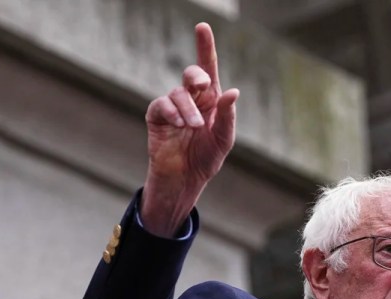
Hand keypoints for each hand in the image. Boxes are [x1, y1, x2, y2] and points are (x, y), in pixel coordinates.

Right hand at [141, 22, 238, 236]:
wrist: (185, 180)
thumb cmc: (206, 159)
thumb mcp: (223, 139)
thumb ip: (227, 116)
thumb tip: (233, 92)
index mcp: (211, 101)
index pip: (208, 69)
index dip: (205, 47)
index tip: (202, 27)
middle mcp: (192, 99)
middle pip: (192, 74)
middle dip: (197, 75)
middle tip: (202, 85)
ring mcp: (173, 108)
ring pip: (178, 93)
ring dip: (188, 108)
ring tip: (194, 126)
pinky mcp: (157, 118)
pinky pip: (161, 105)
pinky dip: (171, 112)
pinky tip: (179, 124)